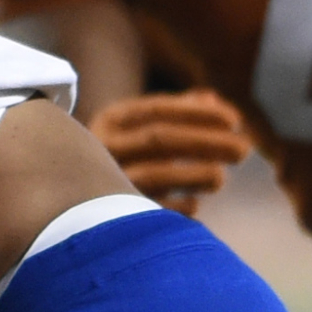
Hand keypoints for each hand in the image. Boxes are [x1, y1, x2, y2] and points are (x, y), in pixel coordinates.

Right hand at [88, 89, 253, 214]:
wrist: (66, 190)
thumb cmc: (120, 151)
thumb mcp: (138, 124)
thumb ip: (176, 110)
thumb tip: (212, 98)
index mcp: (110, 120)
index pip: (158, 110)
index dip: (198, 114)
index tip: (236, 120)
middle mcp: (101, 146)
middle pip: (161, 140)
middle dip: (208, 142)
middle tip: (245, 149)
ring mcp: (103, 180)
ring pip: (156, 175)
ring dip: (196, 175)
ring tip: (220, 178)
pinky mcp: (110, 213)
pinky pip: (152, 210)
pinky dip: (179, 208)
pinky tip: (194, 205)